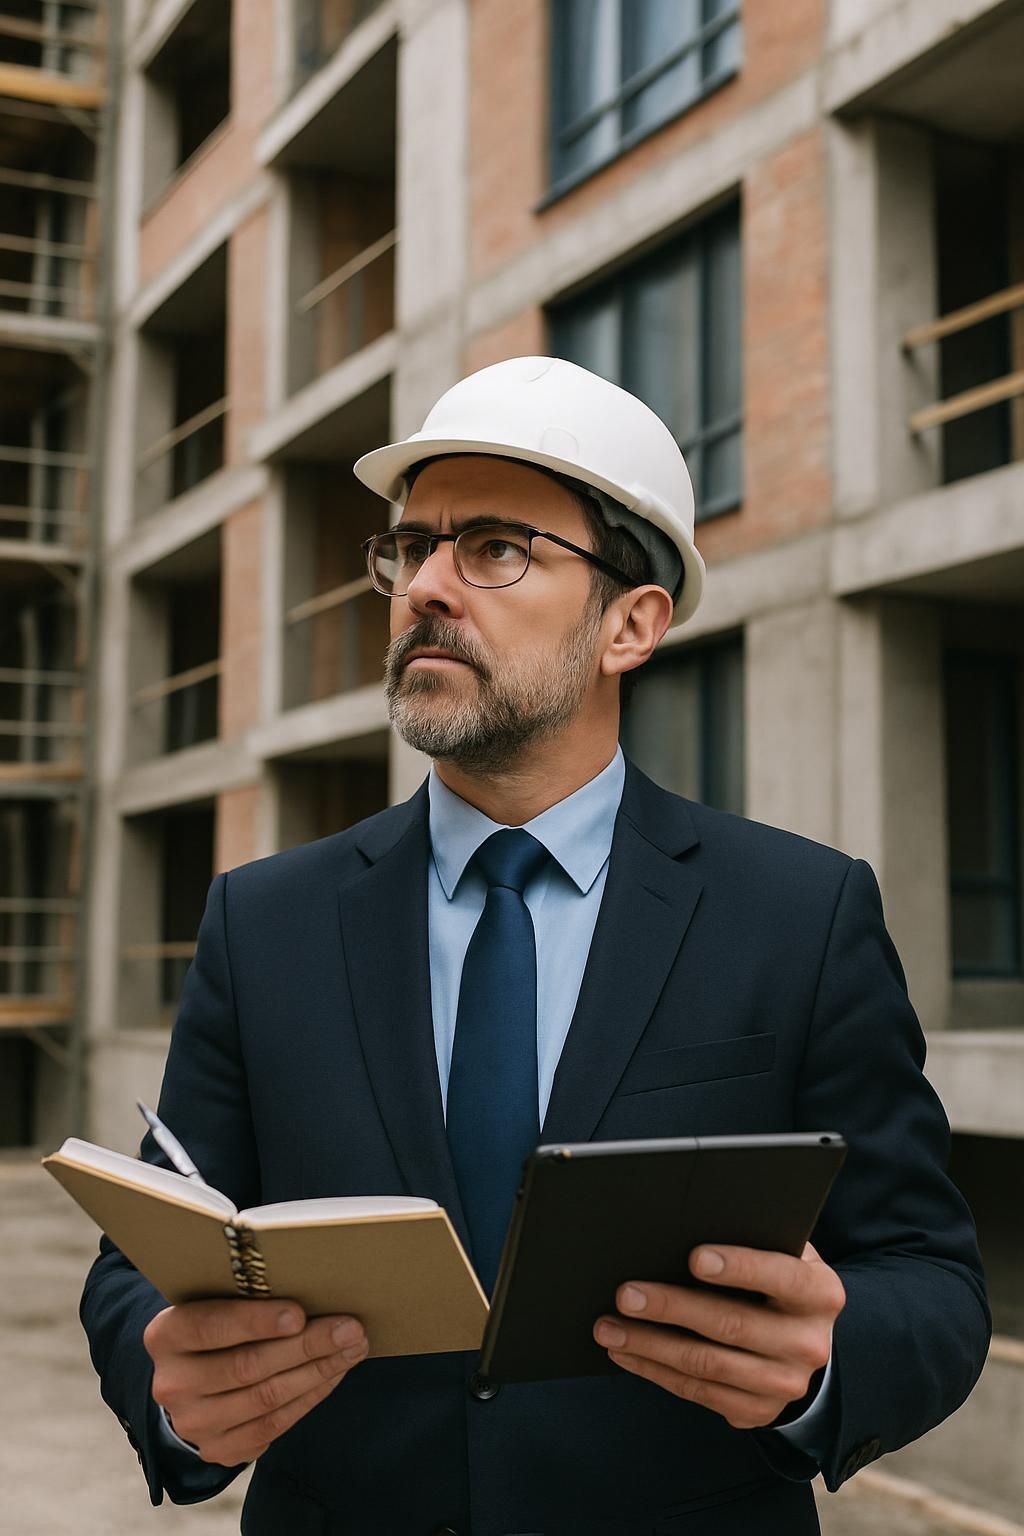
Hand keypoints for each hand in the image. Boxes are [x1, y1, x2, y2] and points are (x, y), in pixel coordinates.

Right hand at [144, 1298, 368, 1464]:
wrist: (190, 1379)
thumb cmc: (217, 1325)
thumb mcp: (215, 1301)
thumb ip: (245, 1296)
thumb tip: (311, 1284)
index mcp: (165, 1336)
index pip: (211, 1327)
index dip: (256, 1321)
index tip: (300, 1313)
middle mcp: (172, 1383)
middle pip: (247, 1366)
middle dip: (306, 1345)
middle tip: (350, 1329)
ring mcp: (193, 1423)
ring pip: (265, 1398)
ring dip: (318, 1372)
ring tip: (352, 1349)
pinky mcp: (218, 1449)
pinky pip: (273, 1426)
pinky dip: (309, 1398)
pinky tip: (333, 1375)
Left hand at [593, 1242, 844, 1429]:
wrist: (802, 1339)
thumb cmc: (776, 1276)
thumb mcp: (781, 1250)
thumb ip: (752, 1236)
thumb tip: (687, 1219)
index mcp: (820, 1293)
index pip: (781, 1276)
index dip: (739, 1267)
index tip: (693, 1257)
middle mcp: (809, 1344)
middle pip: (731, 1324)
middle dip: (671, 1307)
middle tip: (625, 1294)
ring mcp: (784, 1385)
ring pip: (706, 1364)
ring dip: (650, 1345)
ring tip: (608, 1326)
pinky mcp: (756, 1412)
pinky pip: (697, 1391)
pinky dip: (654, 1370)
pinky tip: (625, 1350)